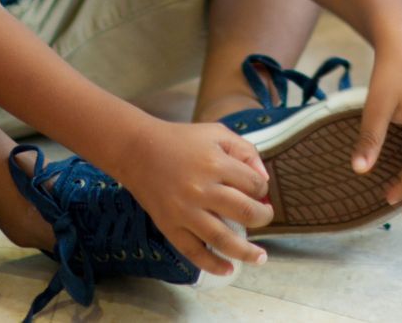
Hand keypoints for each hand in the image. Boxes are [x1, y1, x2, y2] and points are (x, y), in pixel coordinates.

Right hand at [111, 118, 272, 276]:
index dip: (263, 190)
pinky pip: (194, 252)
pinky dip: (213, 265)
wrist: (137, 150)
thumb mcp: (216, 133)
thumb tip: (264, 181)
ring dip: (247, 251)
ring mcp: (185, 211)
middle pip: (245, 212)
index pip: (254, 184)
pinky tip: (228, 269)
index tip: (260, 192)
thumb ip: (245, 151)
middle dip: (262, 217)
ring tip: (260, 257)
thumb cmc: (180, 140)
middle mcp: (201, 189)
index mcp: (215, 163)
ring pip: (223, 238)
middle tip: (264, 217)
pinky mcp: (170, 227)